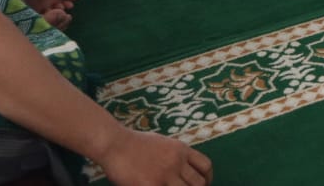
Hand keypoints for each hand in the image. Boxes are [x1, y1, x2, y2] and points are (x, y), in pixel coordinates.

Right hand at [97, 128, 212, 185]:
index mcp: (181, 149)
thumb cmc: (135, 144)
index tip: (204, 184)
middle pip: (199, 183)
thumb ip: (176, 154)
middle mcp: (176, 161)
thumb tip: (185, 166)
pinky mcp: (151, 185)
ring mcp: (164, 175)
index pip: (205, 166)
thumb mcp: (163, 142)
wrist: (115, 144)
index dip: (208, 178)